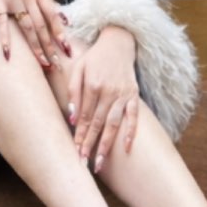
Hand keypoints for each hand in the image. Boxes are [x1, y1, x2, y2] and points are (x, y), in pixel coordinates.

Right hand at [0, 0, 70, 68]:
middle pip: (42, 25)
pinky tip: (8, 54)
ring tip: (42, 63)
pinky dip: (5, 40)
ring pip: (27, 27)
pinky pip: (3, 24)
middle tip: (57, 63)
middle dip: (50, 46)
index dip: (60, 32)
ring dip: (35, 47)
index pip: (53, 14)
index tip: (67, 48)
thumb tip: (61, 15)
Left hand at [68, 26, 138, 172]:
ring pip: (114, 124)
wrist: (118, 42)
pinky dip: (131, 131)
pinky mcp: (134, 94)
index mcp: (93, 85)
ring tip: (100, 162)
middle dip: (90, 145)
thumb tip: (72, 118)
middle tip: (85, 164)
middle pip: (97, 124)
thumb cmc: (94, 57)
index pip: (84, 117)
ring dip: (107, 144)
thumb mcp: (78, 68)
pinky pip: (134, 116)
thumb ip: (73, 91)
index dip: (80, 136)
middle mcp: (109, 91)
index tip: (75, 152)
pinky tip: (128, 147)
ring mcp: (123, 94)